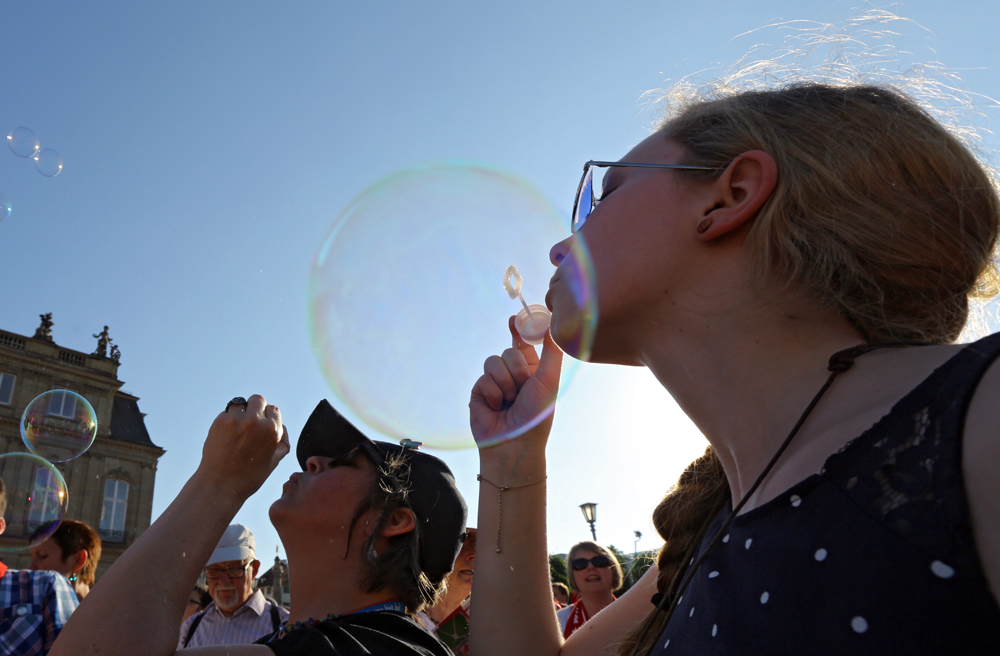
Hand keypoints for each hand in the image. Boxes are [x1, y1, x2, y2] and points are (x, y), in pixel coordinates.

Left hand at [198, 394, 289, 500]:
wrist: (220, 485)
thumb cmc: (249, 476)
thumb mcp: (274, 461)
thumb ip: (283, 440)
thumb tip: (281, 425)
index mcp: (272, 430)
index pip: (274, 409)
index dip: (268, 418)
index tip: (261, 427)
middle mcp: (255, 421)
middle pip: (258, 400)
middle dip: (255, 409)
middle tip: (249, 423)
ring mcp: (236, 420)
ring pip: (240, 403)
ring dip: (240, 413)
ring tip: (236, 430)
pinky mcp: (220, 421)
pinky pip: (227, 412)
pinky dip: (227, 420)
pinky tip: (226, 436)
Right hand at [470, 317, 563, 450]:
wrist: (514, 445)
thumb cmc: (537, 416)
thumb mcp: (549, 381)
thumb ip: (551, 351)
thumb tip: (551, 324)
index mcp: (535, 371)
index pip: (525, 343)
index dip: (520, 329)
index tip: (514, 319)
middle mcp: (515, 375)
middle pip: (509, 351)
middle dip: (517, 369)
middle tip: (524, 387)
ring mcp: (496, 383)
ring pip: (494, 361)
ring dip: (505, 382)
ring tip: (510, 401)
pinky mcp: (479, 392)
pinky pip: (483, 378)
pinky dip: (493, 393)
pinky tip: (497, 408)